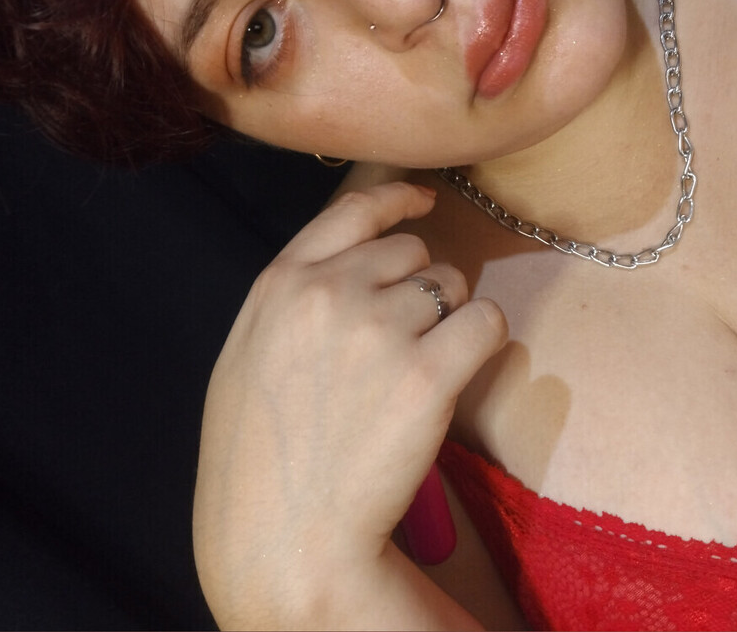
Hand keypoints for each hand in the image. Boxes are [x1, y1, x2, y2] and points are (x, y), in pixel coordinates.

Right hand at [192, 182, 506, 628]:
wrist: (283, 537)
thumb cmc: (260, 456)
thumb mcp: (249, 354)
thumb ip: (294, 298)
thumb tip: (353, 261)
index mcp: (281, 283)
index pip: (353, 209)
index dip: (397, 199)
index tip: (424, 200)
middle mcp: (330, 292)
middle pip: (414, 251)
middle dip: (420, 287)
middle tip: (405, 344)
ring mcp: (379, 330)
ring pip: (452, 286)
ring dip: (449, 320)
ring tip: (416, 375)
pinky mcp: (428, 374)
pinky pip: (486, 322)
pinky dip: (482, 343)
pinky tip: (455, 376)